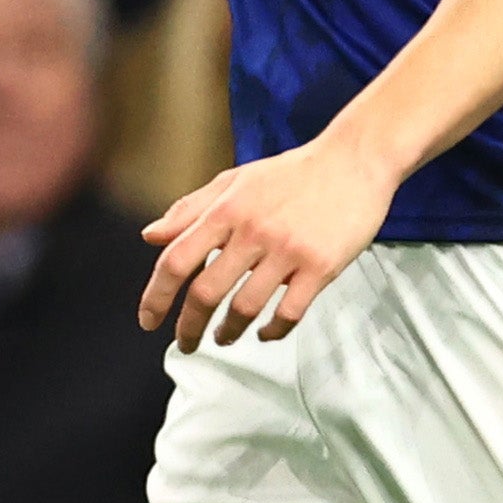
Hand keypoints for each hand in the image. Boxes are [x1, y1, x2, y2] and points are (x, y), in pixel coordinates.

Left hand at [144, 134, 392, 344]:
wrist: (354, 159)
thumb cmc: (291, 173)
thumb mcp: (235, 181)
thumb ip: (190, 209)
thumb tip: (150, 236)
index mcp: (227, 209)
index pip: (177, 260)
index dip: (156, 296)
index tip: (148, 320)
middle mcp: (252, 231)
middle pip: (205, 292)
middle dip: (188, 327)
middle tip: (185, 343)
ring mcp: (288, 250)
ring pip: (244, 307)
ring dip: (228, 332)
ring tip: (224, 338)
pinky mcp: (320, 266)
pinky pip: (289, 312)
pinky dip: (272, 331)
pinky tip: (265, 333)